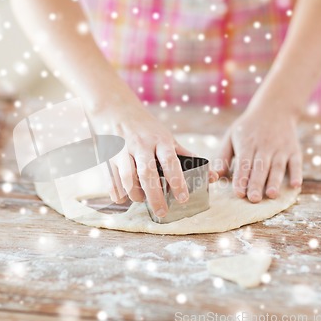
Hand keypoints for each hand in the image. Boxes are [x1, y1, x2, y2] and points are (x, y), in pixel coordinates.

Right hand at [88, 97, 217, 216]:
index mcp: (159, 140)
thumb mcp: (167, 138)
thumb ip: (187, 157)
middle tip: (162, 212)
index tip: (183, 199)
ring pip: (128, 179)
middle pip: (147, 174)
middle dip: (155, 196)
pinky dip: (117, 193)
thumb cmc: (146, 128)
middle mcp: (140, 145)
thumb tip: (213, 177)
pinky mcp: (107, 156)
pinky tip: (123, 197)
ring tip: (142, 200)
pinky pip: (111, 181)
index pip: (170, 161)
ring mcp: (121, 150)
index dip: (177, 181)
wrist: (114, 108)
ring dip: (136, 195)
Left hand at [216, 106, 302, 202]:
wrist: (275, 108)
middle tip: (254, 199)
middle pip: (260, 167)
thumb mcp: (231, 136)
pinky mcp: (294, 150)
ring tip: (272, 195)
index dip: (241, 178)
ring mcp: (281, 148)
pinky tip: (295, 185)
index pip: (244, 163)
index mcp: (247, 143)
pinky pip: (296, 163)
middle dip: (257, 184)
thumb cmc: (248, 128)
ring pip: (278, 167)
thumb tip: (214, 175)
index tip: (239, 192)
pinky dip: (297, 174)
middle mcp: (265, 146)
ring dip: (275, 181)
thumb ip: (222, 156)